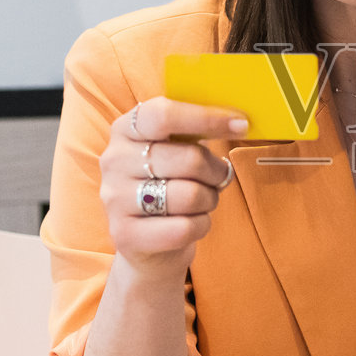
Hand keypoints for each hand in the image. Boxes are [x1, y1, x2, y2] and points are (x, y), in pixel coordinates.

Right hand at [100, 97, 246, 281]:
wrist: (145, 241)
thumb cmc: (168, 184)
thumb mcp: (173, 149)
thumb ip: (194, 130)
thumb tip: (237, 120)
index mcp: (126, 129)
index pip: (164, 114)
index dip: (207, 118)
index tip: (240, 125)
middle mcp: (115, 160)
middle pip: (188, 158)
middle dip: (216, 170)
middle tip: (219, 176)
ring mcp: (116, 198)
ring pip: (190, 195)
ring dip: (209, 199)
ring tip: (203, 200)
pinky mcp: (125, 234)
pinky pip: (184, 228)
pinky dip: (201, 225)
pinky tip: (192, 222)